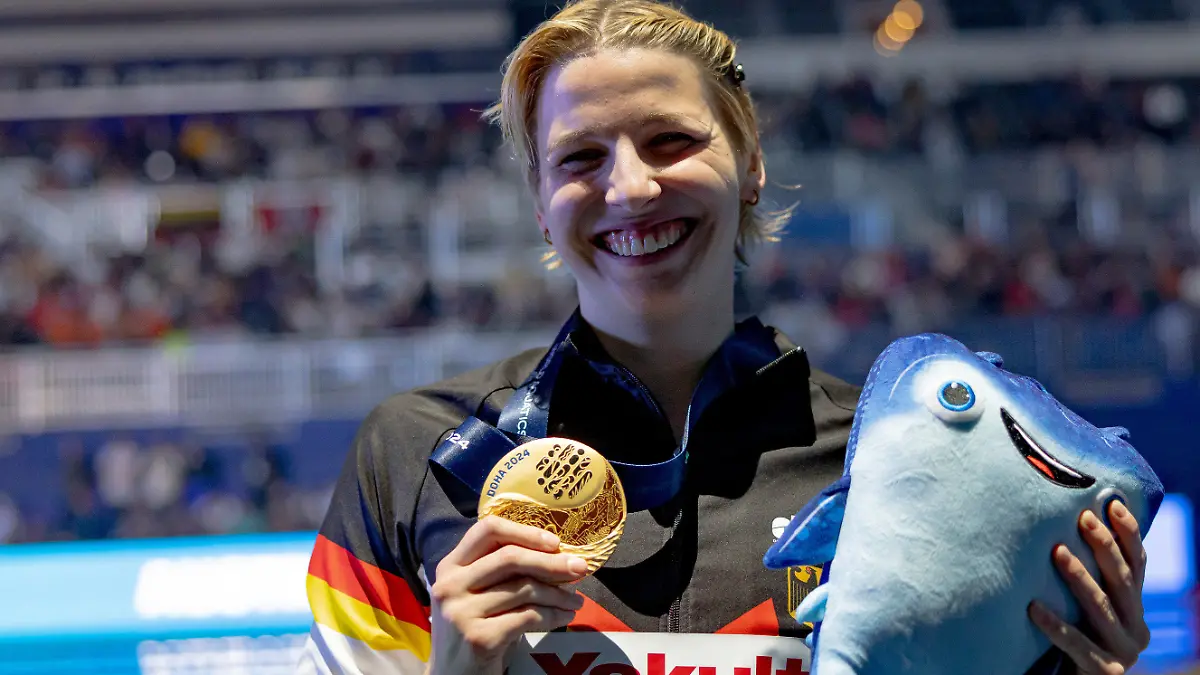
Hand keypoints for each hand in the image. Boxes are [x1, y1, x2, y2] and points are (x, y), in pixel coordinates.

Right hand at [428, 516, 588, 674]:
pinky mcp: (479, 638)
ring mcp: (462, 612)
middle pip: (510, 558)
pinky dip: (554, 616)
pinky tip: (564, 617)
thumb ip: (500, 571)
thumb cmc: (473, 628)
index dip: (524, 532)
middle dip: (552, 562)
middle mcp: (450, 585)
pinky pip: (529, 617)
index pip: (487, 530)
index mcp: (450, 566)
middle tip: (580, 568)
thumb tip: (558, 554)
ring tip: (576, 601)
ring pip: (525, 589)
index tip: (555, 543)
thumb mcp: (475, 593)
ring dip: (559, 594)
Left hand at [1028, 500, 1150, 674]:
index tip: (1113, 504)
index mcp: (1137, 609)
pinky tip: (1032, 606)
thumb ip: (1093, 578)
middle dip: (1104, 547)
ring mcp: (1124, 652)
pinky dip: (1054, 624)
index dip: (1128, 534)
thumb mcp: (1092, 608)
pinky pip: (1075, 643)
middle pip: (1123, 581)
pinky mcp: (1104, 671)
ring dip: (1079, 577)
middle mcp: (1137, 629)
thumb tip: (1076, 519)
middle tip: (1083, 518)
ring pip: (1101, 608)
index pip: (1138, 565)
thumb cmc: (1078, 637)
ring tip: (1057, 551)